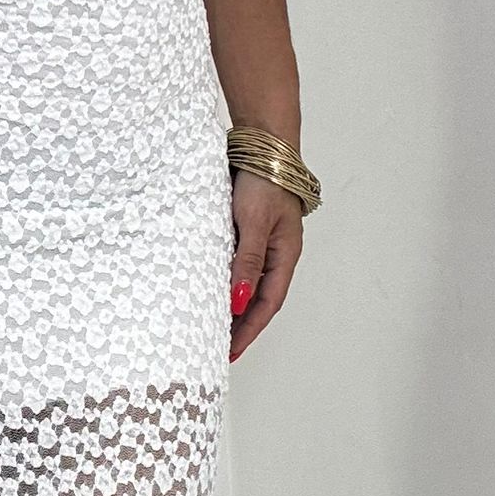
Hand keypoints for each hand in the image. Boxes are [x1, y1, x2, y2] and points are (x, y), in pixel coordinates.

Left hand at [228, 168, 302, 362]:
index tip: (231, 352)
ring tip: (212, 327)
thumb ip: (247, 262)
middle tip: (218, 348)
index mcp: (285, 255)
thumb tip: (239, 301)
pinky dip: (226, 281)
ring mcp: (262, 242)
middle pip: (259, 298)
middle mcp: (276, 253)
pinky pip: (237, 264)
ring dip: (233, 305)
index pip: (267, 303)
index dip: (250, 330)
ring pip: (248, 282)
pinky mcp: (247, 230)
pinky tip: (209, 288)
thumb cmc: (264, 180)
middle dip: (241, 325)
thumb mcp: (255, 223)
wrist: (262, 143)